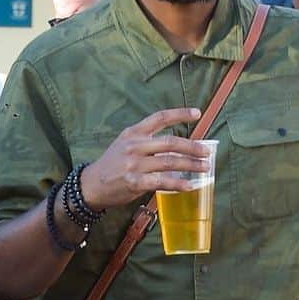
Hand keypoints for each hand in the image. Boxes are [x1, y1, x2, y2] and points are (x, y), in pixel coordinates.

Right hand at [79, 108, 205, 210]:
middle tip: (207, 151)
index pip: (160, 118)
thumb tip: (175, 146)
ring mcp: (134, 164)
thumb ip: (146, 141)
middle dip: (192, 147)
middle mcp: (135, 146)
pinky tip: (189, 185)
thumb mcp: (124, 144)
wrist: (91, 185)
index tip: (197, 114)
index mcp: (134, 133)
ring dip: (190, 165)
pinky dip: (177, 184)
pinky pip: (161, 182)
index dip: (180, 114)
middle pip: (170, 142)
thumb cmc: (112, 165)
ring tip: (204, 167)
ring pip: (169, 162)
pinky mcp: (134, 182)